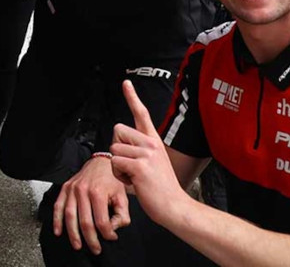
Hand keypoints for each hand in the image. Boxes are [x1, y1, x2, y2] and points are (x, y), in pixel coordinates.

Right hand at [52, 155, 130, 253]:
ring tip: (77, 245)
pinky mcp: (65, 188)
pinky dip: (57, 220)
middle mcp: (83, 190)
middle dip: (90, 239)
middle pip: (85, 222)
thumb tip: (113, 228)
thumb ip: (122, 215)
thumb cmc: (113, 178)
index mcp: (98, 192)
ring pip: (70, 216)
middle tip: (95, 248)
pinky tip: (58, 231)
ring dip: (72, 234)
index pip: (101, 221)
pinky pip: (58, 206)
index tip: (111, 237)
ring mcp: (72, 189)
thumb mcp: (123, 195)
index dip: (107, 233)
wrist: (102, 160)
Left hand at [110, 80, 188, 226]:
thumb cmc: (160, 188)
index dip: (132, 97)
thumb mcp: (153, 163)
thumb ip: (139, 151)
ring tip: (133, 176)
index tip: (126, 83)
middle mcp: (151, 143)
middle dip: (117, 147)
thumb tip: (121, 145)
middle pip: (117, 130)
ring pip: (114, 148)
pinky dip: (119, 175)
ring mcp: (146, 153)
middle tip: (130, 165)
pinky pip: (115, 163)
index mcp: (154, 141)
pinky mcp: (140, 166)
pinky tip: (133, 183)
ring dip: (117, 166)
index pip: (142, 113)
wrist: (175, 206)